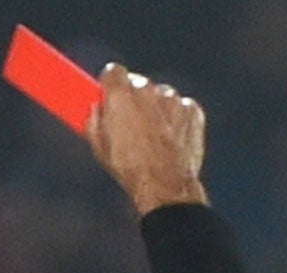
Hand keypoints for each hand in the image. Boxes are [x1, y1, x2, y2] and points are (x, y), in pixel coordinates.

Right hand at [87, 63, 207, 214]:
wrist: (164, 186)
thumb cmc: (130, 169)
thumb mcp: (99, 145)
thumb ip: (94, 119)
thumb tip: (96, 110)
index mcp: (120, 94)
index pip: (113, 71)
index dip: (112, 85)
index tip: (111, 96)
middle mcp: (147, 89)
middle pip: (138, 84)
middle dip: (134, 99)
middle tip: (132, 123)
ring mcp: (172, 99)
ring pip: (161, 97)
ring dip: (157, 110)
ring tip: (154, 139)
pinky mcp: (192, 111)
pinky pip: (182, 109)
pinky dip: (178, 120)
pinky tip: (172, 141)